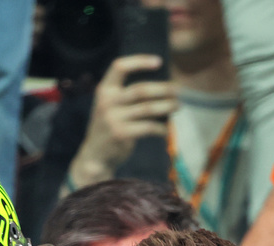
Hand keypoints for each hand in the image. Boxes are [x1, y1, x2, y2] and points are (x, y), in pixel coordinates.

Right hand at [70, 55, 177, 185]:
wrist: (95, 156)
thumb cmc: (108, 128)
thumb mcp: (108, 106)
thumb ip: (124, 95)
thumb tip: (159, 85)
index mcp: (104, 90)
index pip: (119, 67)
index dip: (139, 61)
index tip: (159, 61)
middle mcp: (107, 102)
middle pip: (140, 89)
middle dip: (163, 89)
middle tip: (178, 90)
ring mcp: (113, 118)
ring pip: (148, 108)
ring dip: (167, 106)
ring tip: (177, 106)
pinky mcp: (121, 134)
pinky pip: (148, 127)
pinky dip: (161, 128)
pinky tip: (166, 130)